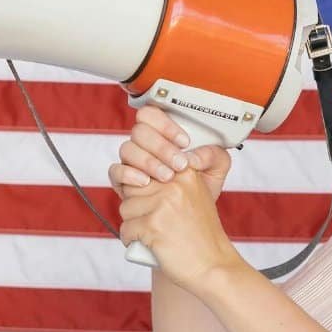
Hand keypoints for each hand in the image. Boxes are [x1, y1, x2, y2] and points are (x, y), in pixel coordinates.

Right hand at [107, 106, 231, 200]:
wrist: (192, 216)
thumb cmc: (202, 187)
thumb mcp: (216, 169)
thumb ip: (214, 155)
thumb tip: (194, 156)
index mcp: (164, 134)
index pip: (153, 115)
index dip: (165, 124)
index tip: (185, 142)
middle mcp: (145, 145)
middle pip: (140, 131)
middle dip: (161, 147)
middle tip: (180, 164)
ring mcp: (132, 162)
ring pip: (128, 149)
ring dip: (148, 161)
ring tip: (167, 177)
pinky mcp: (123, 181)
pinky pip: (115, 171)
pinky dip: (129, 174)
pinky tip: (145, 182)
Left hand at [117, 162, 246, 293]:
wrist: (213, 265)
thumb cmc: (200, 235)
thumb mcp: (193, 197)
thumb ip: (170, 182)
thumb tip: (133, 176)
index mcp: (185, 173)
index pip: (146, 171)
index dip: (146, 192)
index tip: (160, 207)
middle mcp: (174, 183)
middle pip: (133, 188)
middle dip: (138, 207)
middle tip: (156, 223)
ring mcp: (163, 204)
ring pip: (126, 208)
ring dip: (134, 225)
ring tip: (154, 235)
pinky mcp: (152, 225)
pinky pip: (126, 229)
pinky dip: (132, 241)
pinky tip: (150, 245)